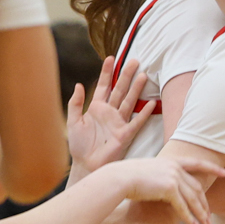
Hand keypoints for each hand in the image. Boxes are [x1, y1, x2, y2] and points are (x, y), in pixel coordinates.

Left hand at [67, 56, 152, 173]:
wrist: (85, 164)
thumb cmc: (79, 145)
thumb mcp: (73, 121)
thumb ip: (75, 103)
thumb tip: (78, 85)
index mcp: (97, 108)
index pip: (103, 86)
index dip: (107, 72)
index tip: (111, 58)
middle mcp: (110, 112)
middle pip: (119, 90)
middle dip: (126, 76)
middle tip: (134, 61)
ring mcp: (119, 122)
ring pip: (129, 102)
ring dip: (136, 90)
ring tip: (143, 76)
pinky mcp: (125, 135)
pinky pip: (136, 122)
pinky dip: (144, 113)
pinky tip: (151, 103)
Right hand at [102, 157, 220, 223]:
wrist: (119, 178)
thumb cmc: (128, 176)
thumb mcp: (148, 170)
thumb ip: (160, 175)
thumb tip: (164, 184)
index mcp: (171, 160)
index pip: (196, 163)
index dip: (211, 168)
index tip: (224, 173)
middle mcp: (175, 167)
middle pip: (196, 187)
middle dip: (204, 203)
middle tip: (210, 215)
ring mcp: (173, 177)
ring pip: (192, 198)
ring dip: (200, 212)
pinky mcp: (169, 188)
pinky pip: (182, 206)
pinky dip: (189, 217)